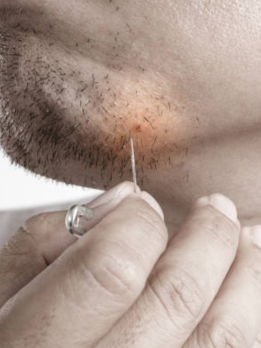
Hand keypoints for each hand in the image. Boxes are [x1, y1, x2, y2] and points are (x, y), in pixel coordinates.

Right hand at [0, 182, 260, 347]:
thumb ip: (49, 237)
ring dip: (246, 276)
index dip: (137, 224)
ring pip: (222, 339)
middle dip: (209, 237)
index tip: (143, 206)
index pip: (112, 267)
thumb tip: (124, 198)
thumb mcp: (0, 287)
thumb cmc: (4, 340)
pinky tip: (246, 285)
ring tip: (246, 238)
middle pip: (177, 296)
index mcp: (31, 347)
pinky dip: (248, 317)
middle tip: (217, 208)